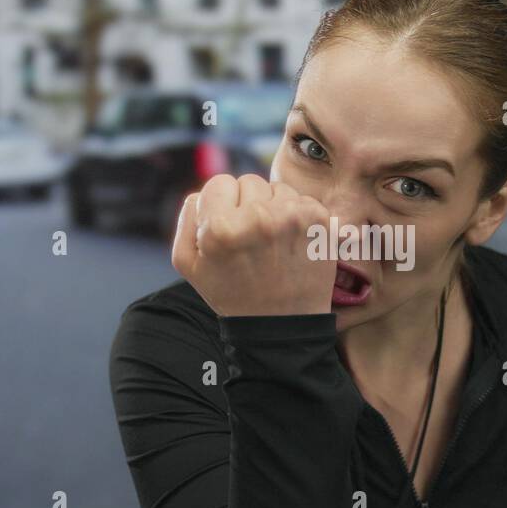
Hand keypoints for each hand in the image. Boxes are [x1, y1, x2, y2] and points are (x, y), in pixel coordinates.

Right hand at [172, 174, 335, 316]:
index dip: (221, 205)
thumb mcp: (189, 263)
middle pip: (249, 181)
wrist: (282, 325)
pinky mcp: (318, 220)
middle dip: (247, 204)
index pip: (218, 183)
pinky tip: (291, 241)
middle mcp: (257, 217)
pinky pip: (301, 199)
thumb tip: (204, 192)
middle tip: (252, 238)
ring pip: (277, 188)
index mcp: (221, 227)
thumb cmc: (232, 293)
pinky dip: (297, 215)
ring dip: (273, 207)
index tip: (229, 228)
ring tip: (272, 242)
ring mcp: (292, 217)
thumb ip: (188, 217)